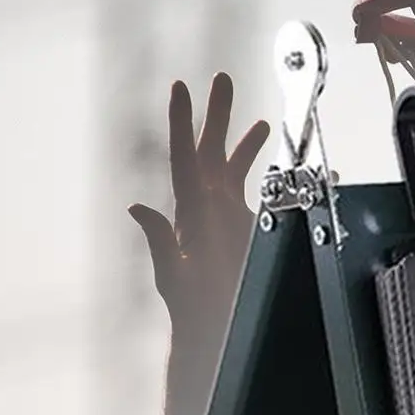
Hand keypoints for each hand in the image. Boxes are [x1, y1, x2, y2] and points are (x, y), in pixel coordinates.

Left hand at [128, 74, 269, 351]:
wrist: (218, 336)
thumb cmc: (196, 313)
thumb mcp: (173, 278)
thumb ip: (158, 241)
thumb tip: (137, 207)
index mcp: (190, 214)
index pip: (185, 158)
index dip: (182, 122)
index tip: (182, 88)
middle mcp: (205, 210)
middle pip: (209, 152)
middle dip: (215, 114)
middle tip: (221, 78)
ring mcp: (224, 218)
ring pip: (230, 167)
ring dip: (240, 138)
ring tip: (252, 113)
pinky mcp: (243, 228)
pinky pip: (252, 190)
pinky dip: (264, 170)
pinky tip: (277, 156)